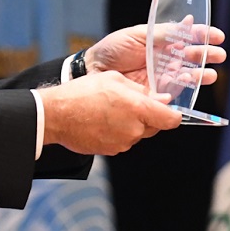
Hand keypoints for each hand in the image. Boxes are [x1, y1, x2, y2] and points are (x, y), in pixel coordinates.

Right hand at [37, 72, 182, 155]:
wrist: (56, 115)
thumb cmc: (83, 93)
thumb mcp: (115, 79)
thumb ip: (142, 91)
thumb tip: (162, 99)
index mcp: (138, 109)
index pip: (171, 120)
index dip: (173, 115)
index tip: (170, 111)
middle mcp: (134, 129)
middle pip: (154, 127)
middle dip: (147, 117)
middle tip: (129, 105)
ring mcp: (123, 143)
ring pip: (137, 134)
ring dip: (131, 125)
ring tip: (110, 112)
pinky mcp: (111, 151)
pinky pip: (123, 141)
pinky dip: (118, 133)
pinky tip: (103, 122)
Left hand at [85, 21, 226, 85]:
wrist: (93, 70)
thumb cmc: (113, 49)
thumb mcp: (139, 35)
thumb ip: (164, 33)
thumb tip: (189, 23)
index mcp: (162, 41)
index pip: (188, 37)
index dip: (204, 35)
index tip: (217, 36)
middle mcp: (165, 59)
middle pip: (192, 57)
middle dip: (207, 55)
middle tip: (218, 55)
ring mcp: (162, 76)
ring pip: (188, 75)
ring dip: (200, 74)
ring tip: (209, 74)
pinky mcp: (157, 93)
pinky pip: (175, 92)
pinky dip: (184, 88)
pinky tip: (190, 82)